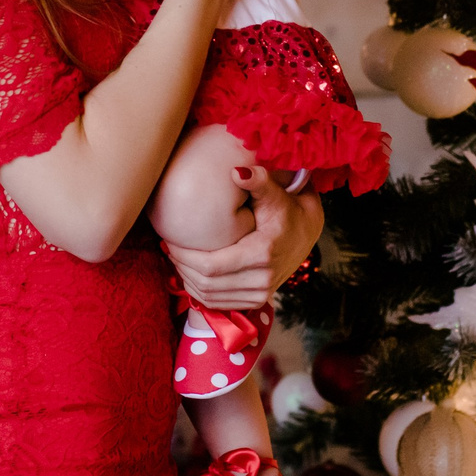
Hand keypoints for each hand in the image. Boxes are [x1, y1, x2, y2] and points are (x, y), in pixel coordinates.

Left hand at [161, 173, 323, 310]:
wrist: (308, 232)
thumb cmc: (288, 209)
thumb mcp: (276, 194)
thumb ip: (258, 181)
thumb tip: (237, 171)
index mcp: (262, 254)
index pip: (211, 265)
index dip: (185, 256)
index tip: (170, 239)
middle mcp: (262, 279)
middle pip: (206, 283)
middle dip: (181, 266)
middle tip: (167, 247)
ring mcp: (261, 294)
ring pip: (210, 297)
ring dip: (187, 280)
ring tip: (176, 258)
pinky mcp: (257, 300)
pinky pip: (219, 303)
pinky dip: (200, 291)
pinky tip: (190, 274)